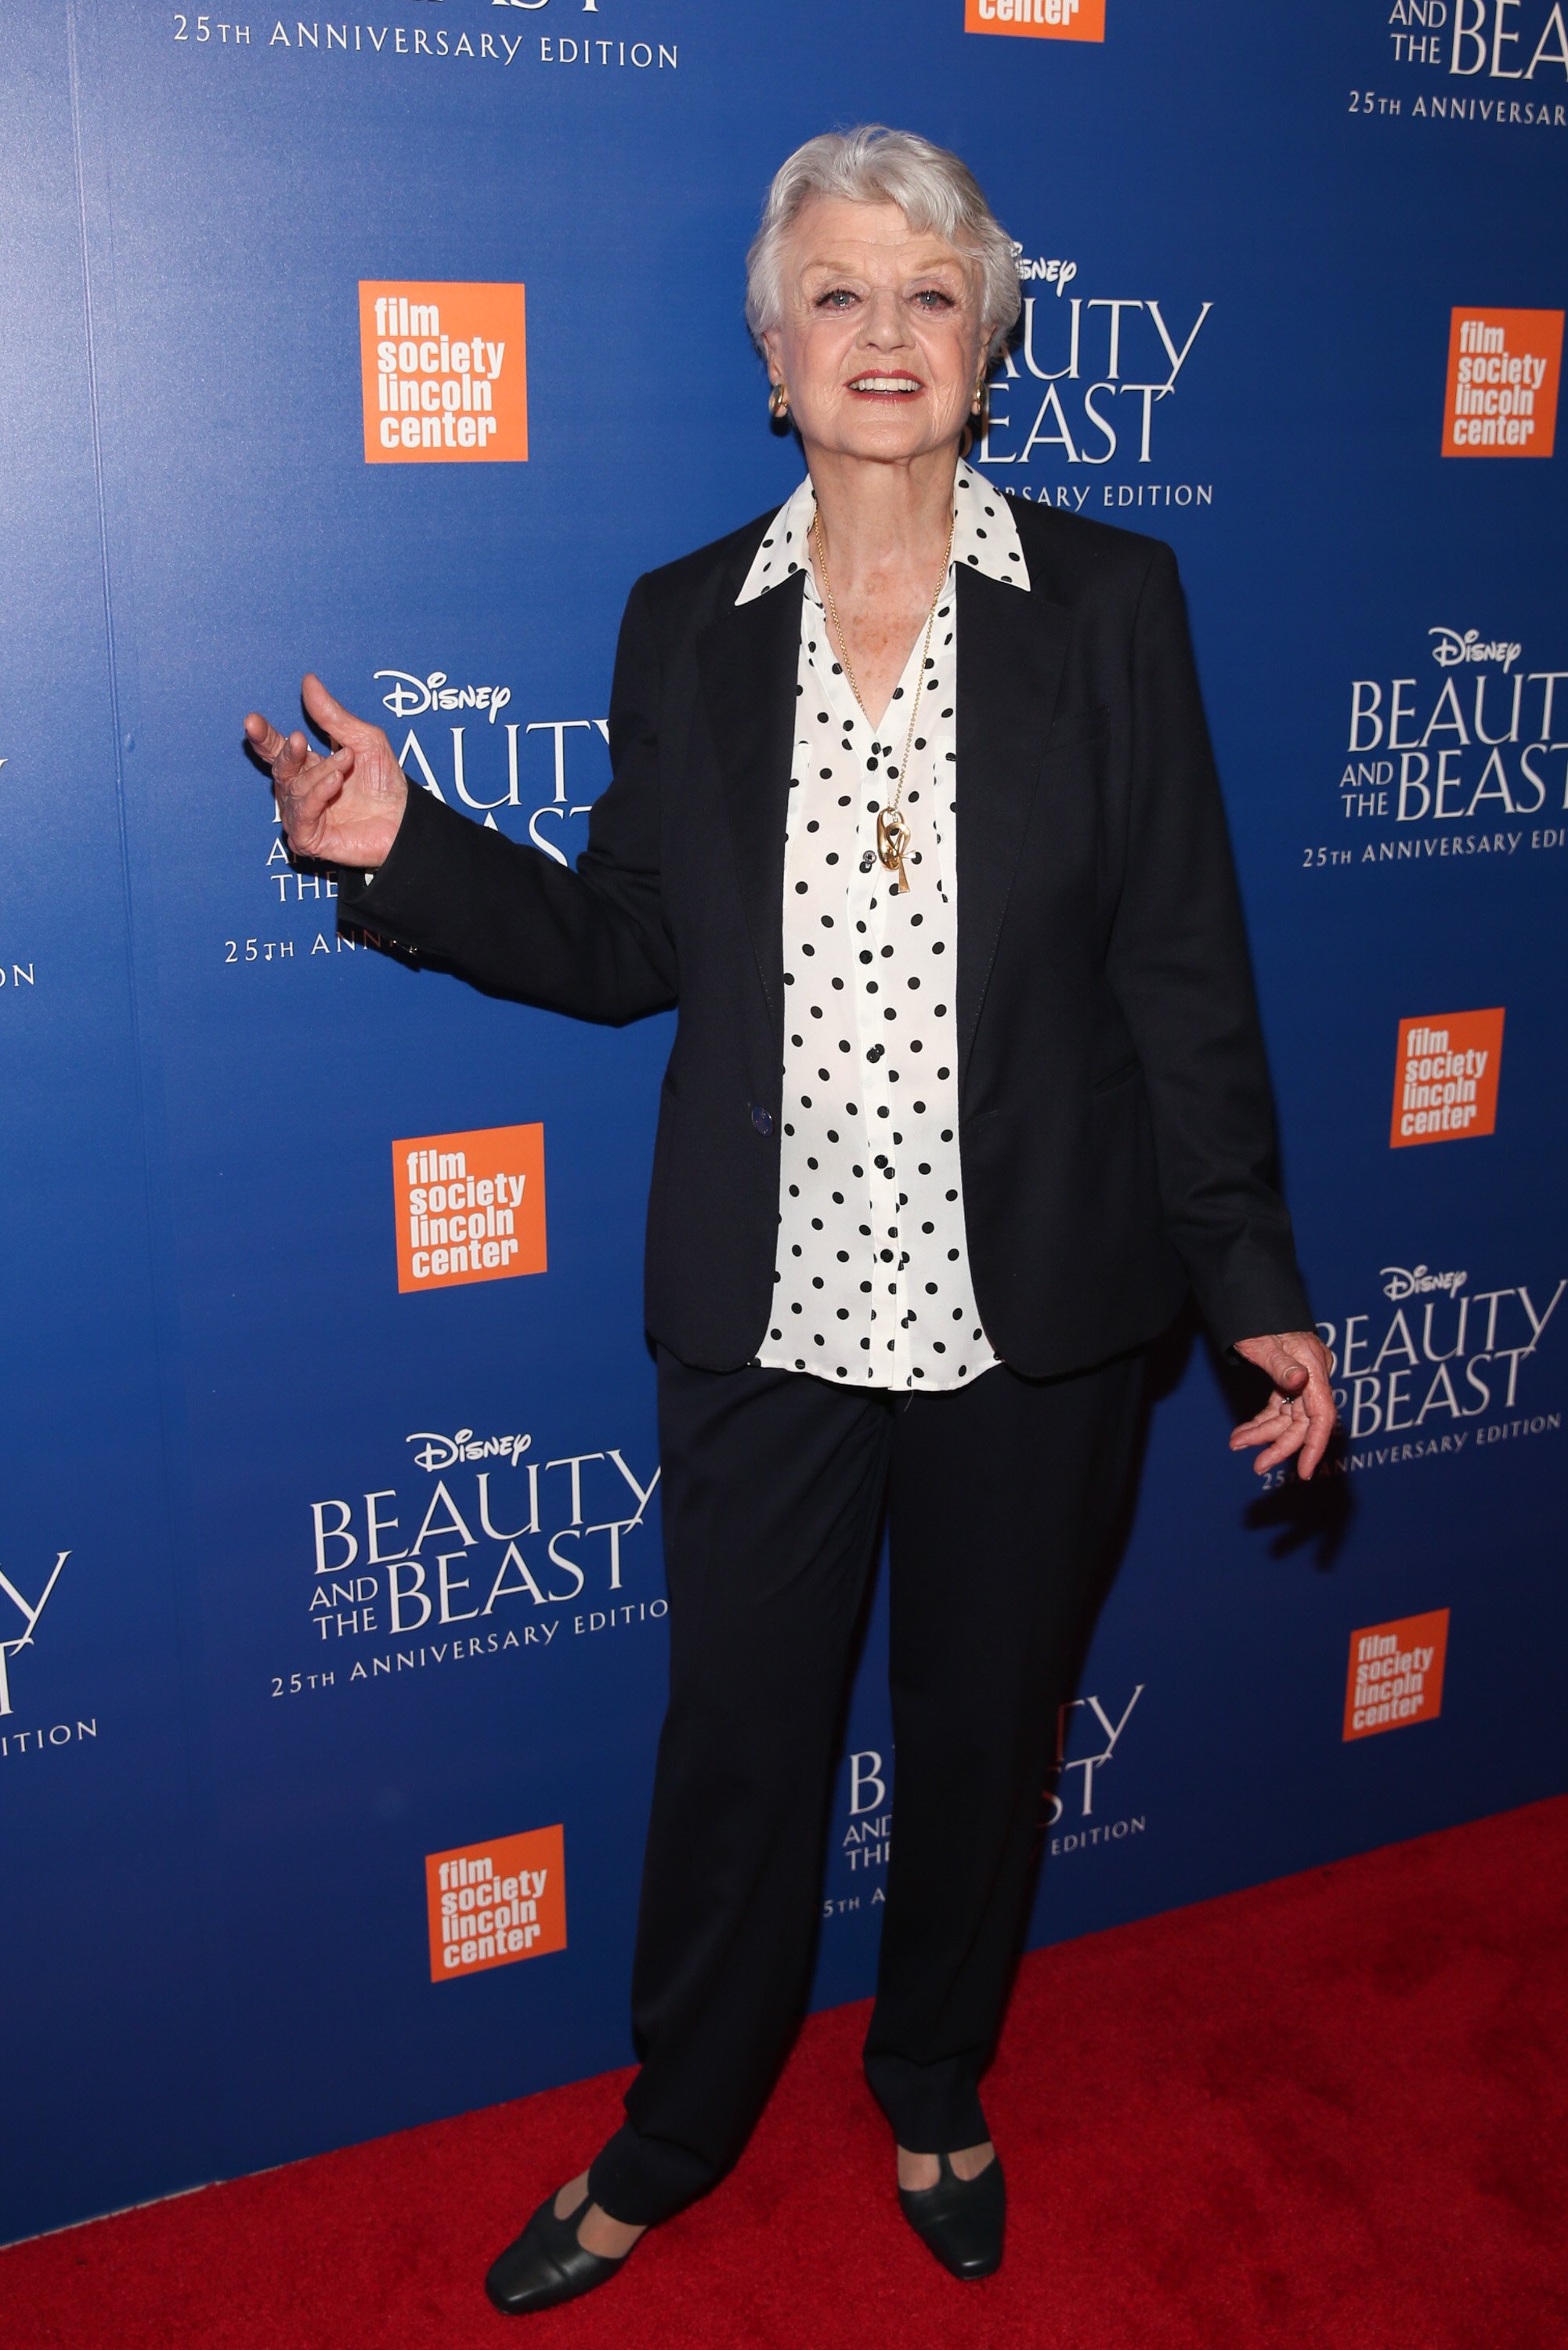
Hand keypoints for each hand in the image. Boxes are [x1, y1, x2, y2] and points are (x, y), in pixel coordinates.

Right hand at [244, 673, 407, 869]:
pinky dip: (317, 794)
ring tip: (346, 764)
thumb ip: (333, 716)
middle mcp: (300, 791)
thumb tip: (309, 681)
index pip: (276, 749)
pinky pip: (302, 814)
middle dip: (288, 752)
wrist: (405, 819)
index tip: (252, 720)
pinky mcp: (308, 839)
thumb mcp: (363, 740)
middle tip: (300, 739)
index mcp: (307, 766)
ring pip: (296, 789)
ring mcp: (302, 816)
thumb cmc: (386, 782)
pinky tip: (335, 781)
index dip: (263, 736)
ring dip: (320, 772)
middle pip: (280, 768)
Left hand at [1229, 1330, 1336, 1480]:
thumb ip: (1282, 1364)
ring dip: (1264, 1434)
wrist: (1254, 1301)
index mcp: (1314, 1368)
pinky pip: (1279, 1409)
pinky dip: (1262, 1422)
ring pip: (1288, 1419)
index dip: (1315, 1446)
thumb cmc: (1258, 1317)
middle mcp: (1313, 1377)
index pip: (1322, 1416)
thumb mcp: (1264, 1341)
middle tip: (1257, 1466)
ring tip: (1237, 1443)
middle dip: (1278, 1445)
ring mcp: (1302, 1381)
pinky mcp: (1288, 1382)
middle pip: (1303, 1423)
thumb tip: (1299, 1381)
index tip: (1303, 1472)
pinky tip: (1244, 1433)